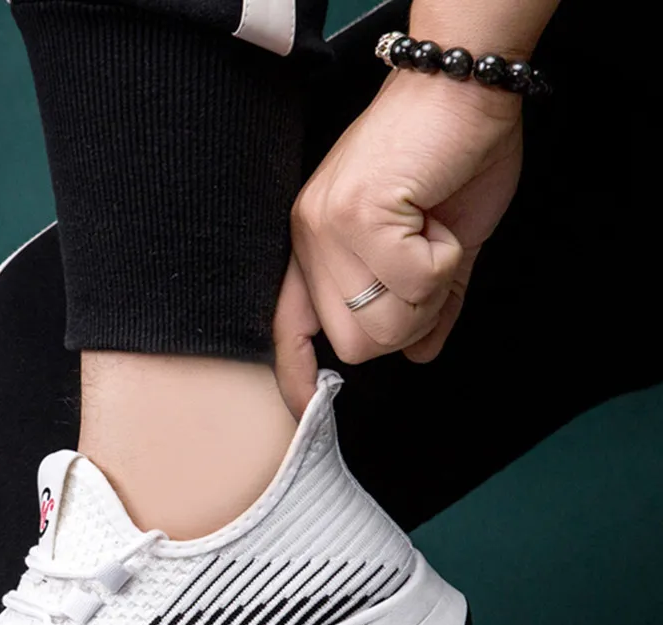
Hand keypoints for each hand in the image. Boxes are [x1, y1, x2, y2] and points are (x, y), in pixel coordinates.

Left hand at [273, 69, 523, 417]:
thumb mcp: (440, 246)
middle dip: (407, 322)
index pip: (287, 328)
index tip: (308, 409)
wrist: (464, 87)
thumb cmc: (449, 159)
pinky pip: (411, 281)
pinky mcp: (357, 213)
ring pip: (382, 323)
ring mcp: (327, 226)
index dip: (295, 375)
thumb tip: (419, 354)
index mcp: (316, 247)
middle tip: (431, 267)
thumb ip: (427, 304)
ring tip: (435, 236)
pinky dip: (444, 261)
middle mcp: (309, 239)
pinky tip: (438, 219)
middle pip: (355, 344)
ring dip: (429, 293)